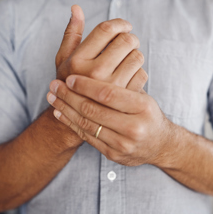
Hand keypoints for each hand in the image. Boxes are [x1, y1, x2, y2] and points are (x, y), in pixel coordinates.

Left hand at [47, 75, 174, 166]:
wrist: (160, 145)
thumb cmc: (149, 114)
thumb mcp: (143, 96)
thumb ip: (124, 83)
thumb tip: (100, 59)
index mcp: (143, 107)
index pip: (108, 94)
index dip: (85, 85)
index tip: (69, 77)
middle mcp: (134, 127)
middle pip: (93, 109)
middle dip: (69, 96)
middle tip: (54, 85)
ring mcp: (123, 144)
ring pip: (87, 124)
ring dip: (66, 109)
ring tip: (52, 97)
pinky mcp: (113, 154)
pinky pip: (87, 137)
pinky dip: (71, 124)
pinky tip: (60, 113)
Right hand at [55, 5, 147, 91]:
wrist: (80, 118)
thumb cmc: (71, 84)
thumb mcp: (64, 60)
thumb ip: (71, 34)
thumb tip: (76, 8)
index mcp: (79, 61)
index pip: (106, 30)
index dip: (119, 23)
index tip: (125, 25)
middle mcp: (95, 73)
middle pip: (125, 41)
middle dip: (130, 37)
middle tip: (129, 42)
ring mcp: (112, 87)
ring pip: (137, 56)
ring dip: (136, 54)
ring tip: (128, 60)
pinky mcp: (125, 98)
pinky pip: (142, 74)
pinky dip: (138, 72)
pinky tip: (130, 76)